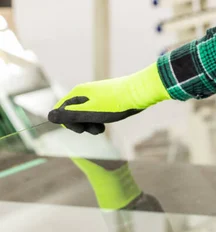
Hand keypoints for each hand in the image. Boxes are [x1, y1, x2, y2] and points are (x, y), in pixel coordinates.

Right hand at [48, 63, 170, 134]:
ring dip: (91, 125)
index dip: (68, 124)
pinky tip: (108, 122)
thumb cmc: (115, 104)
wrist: (140, 93)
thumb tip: (49, 117)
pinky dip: (100, 120)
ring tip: (103, 128)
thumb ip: (71, 116)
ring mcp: (96, 95)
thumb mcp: (91, 113)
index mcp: (78, 93)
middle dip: (82, 125)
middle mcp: (84, 92)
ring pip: (86, 114)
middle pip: (73, 113)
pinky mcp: (106, 99)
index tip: (82, 130)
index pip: (61, 110)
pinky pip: (96, 112)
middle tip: (96, 129)